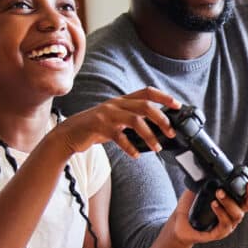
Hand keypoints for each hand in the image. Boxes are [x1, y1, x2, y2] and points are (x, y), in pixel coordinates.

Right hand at [51, 87, 179, 157]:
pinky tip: (135, 155)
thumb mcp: (116, 119)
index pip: (147, 92)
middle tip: (171, 132)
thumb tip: (156, 128)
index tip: (178, 105)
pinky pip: (119, 136)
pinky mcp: (99, 126)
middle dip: (162, 119)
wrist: (69, 134)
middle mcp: (116, 104)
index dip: (163, 97)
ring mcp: (107, 114)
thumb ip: (132, 119)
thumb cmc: (96, 128)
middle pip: (145, 106)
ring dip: (149, 135)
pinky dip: (130, 147)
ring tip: (156, 148)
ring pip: (135, 121)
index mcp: (122, 100)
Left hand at [167, 172, 247, 244]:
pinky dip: (221, 213)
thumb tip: (208, 165)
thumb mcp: (199, 188)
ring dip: (230, 201)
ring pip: (237, 214)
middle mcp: (234, 213)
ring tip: (219, 192)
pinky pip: (225, 224)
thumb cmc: (191, 206)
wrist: (178, 224)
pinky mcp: (219, 233)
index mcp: (233, 202)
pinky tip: (214, 204)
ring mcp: (228, 224)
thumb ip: (207, 178)